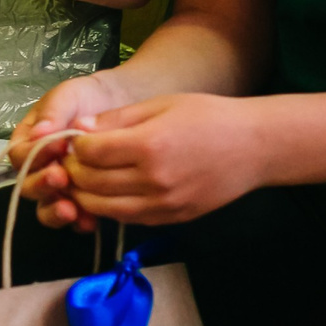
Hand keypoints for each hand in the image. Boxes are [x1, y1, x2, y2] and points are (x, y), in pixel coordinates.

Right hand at [7, 73, 132, 228]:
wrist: (125, 106)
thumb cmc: (90, 98)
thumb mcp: (69, 96)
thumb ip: (53, 112)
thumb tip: (39, 134)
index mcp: (28, 142)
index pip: (19, 156)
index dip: (33, 155)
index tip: (57, 146)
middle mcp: (39, 169)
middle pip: (28, 186)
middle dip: (42, 185)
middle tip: (61, 178)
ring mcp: (59, 188)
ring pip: (46, 208)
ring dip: (56, 211)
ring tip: (71, 210)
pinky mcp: (81, 202)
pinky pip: (74, 218)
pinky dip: (79, 222)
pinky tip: (90, 221)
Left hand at [53, 93, 268, 227]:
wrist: (255, 147)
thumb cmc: (209, 117)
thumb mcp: (161, 105)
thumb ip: (117, 119)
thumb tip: (78, 129)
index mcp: (149, 146)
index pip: (89, 153)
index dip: (74, 146)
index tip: (72, 138)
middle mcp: (153, 181)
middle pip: (90, 182)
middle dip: (73, 170)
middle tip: (70, 160)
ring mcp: (162, 205)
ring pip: (103, 208)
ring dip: (85, 194)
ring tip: (83, 178)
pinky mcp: (171, 219)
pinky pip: (127, 218)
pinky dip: (109, 207)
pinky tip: (108, 191)